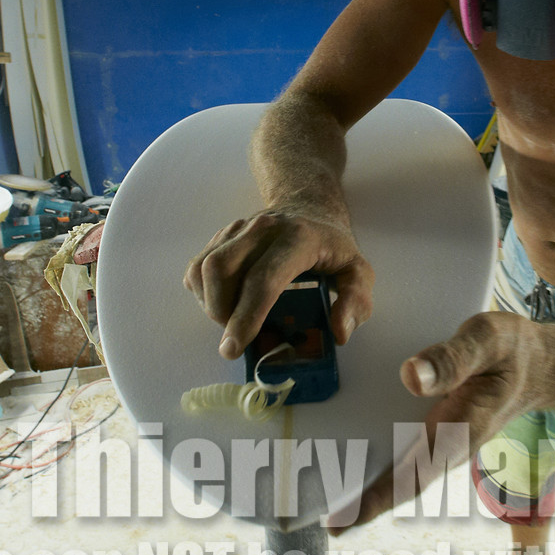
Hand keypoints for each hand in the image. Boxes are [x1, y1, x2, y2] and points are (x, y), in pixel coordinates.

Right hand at [184, 210, 373, 358]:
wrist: (308, 207)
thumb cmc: (332, 247)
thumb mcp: (357, 272)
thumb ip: (356, 302)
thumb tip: (339, 334)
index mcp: (299, 238)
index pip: (264, 279)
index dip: (246, 316)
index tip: (233, 348)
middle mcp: (263, 228)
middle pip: (221, 270)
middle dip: (221, 313)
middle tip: (236, 339)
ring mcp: (238, 229)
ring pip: (203, 268)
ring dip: (209, 304)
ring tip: (231, 321)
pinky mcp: (222, 236)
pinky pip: (197, 266)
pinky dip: (201, 292)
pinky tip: (223, 304)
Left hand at [330, 311, 549, 533]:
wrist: (540, 364)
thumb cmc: (511, 350)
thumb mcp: (487, 339)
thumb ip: (453, 357)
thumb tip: (410, 377)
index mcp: (459, 430)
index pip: (412, 475)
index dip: (373, 501)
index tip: (337, 523)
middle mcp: (447, 444)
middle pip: (398, 484)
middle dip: (358, 504)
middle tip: (312, 521)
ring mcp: (444, 441)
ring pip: (400, 471)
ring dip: (363, 484)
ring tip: (316, 491)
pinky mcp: (440, 430)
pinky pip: (404, 451)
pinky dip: (377, 459)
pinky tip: (348, 452)